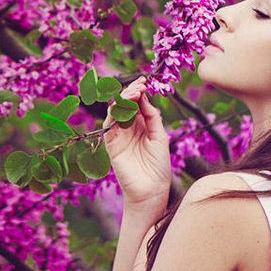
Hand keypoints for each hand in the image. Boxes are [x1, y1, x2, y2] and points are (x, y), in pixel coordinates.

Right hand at [103, 76, 170, 208]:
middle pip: (124, 104)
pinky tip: (126, 105)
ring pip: (116, 111)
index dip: (139, 91)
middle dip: (131, 92)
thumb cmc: (159, 165)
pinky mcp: (111, 144)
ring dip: (124, 99)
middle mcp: (128, 129)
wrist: (152, 189)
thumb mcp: (160, 136)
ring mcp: (119, 136)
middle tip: (140, 85)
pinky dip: (115, 112)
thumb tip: (144, 97)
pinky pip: (109, 124)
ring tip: (135, 92)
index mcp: (141, 126)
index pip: (136, 104)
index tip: (144, 81)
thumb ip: (152, 117)